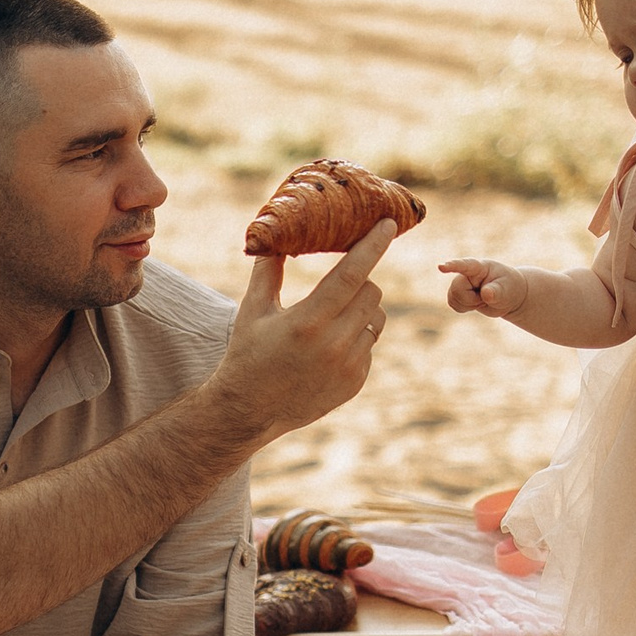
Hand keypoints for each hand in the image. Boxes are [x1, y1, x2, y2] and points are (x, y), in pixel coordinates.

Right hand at [206, 221, 392, 438]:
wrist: (250, 411)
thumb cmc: (248, 354)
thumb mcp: (252, 310)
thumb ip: (267, 270)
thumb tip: (275, 235)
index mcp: (307, 322)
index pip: (351, 275)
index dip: (371, 246)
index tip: (387, 224)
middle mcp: (332, 345)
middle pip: (371, 292)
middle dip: (361, 280)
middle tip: (342, 282)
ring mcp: (347, 367)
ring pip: (376, 318)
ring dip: (361, 309)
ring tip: (333, 317)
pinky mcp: (355, 383)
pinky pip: (370, 345)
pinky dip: (356, 337)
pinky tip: (329, 347)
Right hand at [437, 257, 527, 317]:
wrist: (507, 295)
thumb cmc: (509, 288)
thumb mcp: (506, 290)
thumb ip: (496, 291)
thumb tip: (486, 294)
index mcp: (480, 267)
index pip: (465, 265)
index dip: (453, 266)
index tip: (441, 266)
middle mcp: (467, 273)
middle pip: (457, 290)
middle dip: (471, 300)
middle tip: (486, 298)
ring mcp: (461, 283)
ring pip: (453, 298)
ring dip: (469, 305)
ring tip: (482, 299)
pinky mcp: (457, 294)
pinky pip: (453, 304)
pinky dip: (464, 308)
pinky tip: (475, 303)